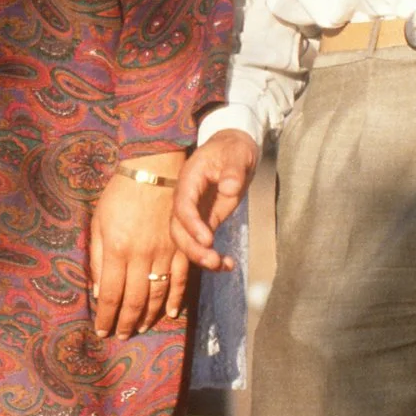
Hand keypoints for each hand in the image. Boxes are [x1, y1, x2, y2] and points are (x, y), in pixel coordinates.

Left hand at [92, 159, 187, 336]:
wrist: (153, 170)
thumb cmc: (120, 195)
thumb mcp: (99, 223)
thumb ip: (98, 258)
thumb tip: (99, 291)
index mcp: (117, 250)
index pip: (111, 295)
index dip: (107, 317)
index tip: (102, 332)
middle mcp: (142, 256)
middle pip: (134, 300)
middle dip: (126, 322)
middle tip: (121, 336)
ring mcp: (164, 253)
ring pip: (157, 294)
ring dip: (148, 315)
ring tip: (140, 328)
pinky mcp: (181, 247)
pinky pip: (180, 280)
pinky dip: (175, 299)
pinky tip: (168, 313)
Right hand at [172, 129, 257, 272]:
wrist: (232, 149)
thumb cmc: (233, 149)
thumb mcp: (238, 153)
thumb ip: (233, 170)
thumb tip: (229, 189)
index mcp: (189, 179)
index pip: (183, 204)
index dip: (191, 223)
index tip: (208, 239)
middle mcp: (186, 198)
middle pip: (178, 228)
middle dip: (192, 248)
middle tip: (213, 261)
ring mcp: (194, 211)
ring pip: (186, 240)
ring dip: (200, 256)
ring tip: (222, 266)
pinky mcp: (205, 220)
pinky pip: (201, 243)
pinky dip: (211, 256)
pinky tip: (228, 265)